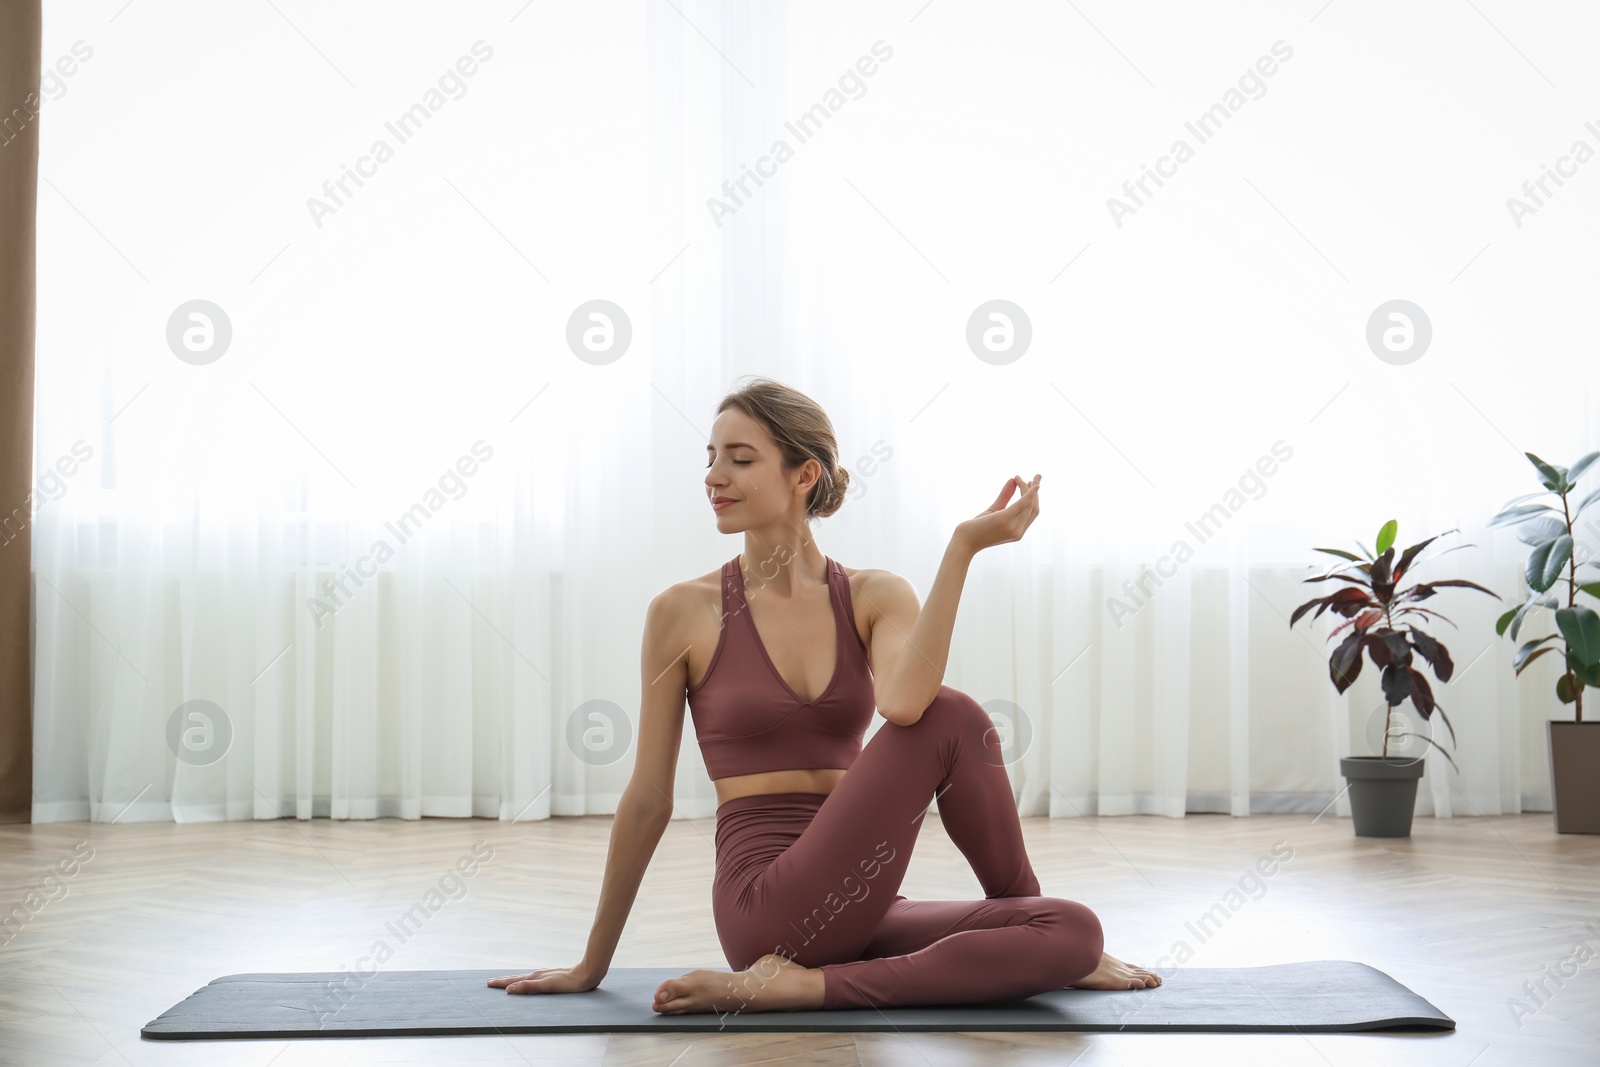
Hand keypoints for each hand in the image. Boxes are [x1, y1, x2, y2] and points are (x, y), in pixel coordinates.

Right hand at [488, 963, 603, 994]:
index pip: (513, 981)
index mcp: (535, 977)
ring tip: (504, 982)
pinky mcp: (552, 977)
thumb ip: (529, 987)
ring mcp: (545, 975)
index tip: (488, 983)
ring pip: (524, 977)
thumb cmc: (569, 982)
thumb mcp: (547, 986)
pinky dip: (524, 980)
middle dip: (503, 980)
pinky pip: (532, 979)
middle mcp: (538, 974)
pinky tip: (527, 981)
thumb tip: (509, 989)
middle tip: (490, 982)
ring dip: (512, 980)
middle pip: (517, 978)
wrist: (587, 974)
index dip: (501, 983)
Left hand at [955, 474, 1040, 554]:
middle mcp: (1018, 532)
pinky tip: (1029, 483)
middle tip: (1038, 475)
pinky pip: (1021, 504)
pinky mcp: (1004, 520)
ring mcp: (1012, 527)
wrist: (964, 542)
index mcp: (1017, 533)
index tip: (1033, 484)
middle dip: (1036, 491)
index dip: (1035, 498)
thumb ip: (1004, 497)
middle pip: (1033, 508)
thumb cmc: (976, 528)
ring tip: (1026, 476)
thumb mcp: (993, 511)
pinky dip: (1027, 493)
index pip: (1032, 513)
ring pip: (1028, 504)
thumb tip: (1012, 480)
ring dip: (1028, 487)